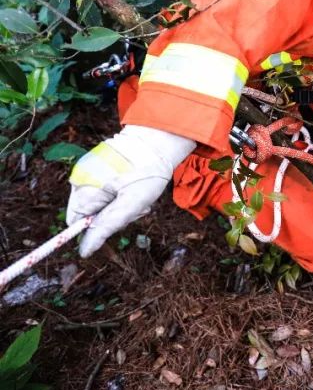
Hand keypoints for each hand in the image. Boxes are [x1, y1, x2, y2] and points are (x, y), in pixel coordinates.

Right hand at [66, 125, 194, 256]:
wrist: (160, 139)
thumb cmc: (148, 172)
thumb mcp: (130, 204)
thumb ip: (106, 227)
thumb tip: (84, 250)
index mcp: (83, 188)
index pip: (75, 223)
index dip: (96, 227)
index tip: (120, 220)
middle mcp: (80, 178)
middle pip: (88, 213)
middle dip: (112, 215)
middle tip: (136, 206)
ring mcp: (89, 170)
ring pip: (98, 201)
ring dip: (118, 205)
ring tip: (138, 194)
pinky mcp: (99, 165)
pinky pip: (103, 188)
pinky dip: (118, 192)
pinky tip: (134, 185)